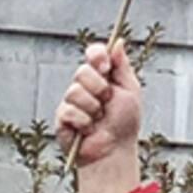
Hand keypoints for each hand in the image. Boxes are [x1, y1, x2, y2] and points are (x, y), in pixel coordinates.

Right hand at [57, 41, 144, 192]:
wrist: (114, 150)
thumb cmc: (124, 123)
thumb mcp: (130, 91)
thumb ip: (122, 66)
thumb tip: (118, 41)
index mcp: (102, 76)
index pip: (93, 54)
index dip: (97, 55)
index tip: (106, 66)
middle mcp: (84, 86)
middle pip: (82, 71)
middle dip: (99, 88)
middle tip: (107, 101)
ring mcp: (71, 101)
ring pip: (75, 91)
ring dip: (93, 108)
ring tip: (98, 119)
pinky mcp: (62, 117)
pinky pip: (69, 110)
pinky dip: (84, 122)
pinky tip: (88, 130)